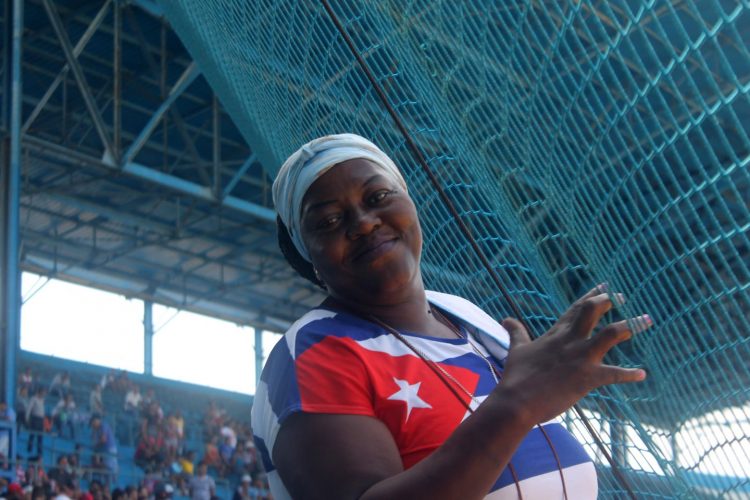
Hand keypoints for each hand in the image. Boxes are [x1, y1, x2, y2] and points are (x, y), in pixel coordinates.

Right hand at [497, 285, 649, 424]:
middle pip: (593, 311)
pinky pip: (615, 374)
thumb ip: (516, 332)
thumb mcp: (517, 350)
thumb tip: (506, 319)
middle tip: (622, 297)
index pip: (575, 309)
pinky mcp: (588, 377)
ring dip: (630, 327)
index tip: (604, 286)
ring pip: (611, 334)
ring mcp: (581, 357)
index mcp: (556, 334)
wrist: (517, 401)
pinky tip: (642, 374)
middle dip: (609, 301)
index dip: (591, 295)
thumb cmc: (516, 376)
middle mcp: (571, 340)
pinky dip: (630, 374)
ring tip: (646, 321)